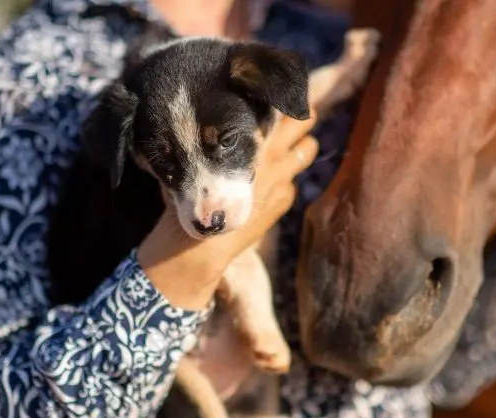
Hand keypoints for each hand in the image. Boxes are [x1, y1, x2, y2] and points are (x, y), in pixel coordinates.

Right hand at [137, 112, 318, 309]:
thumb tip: (205, 128)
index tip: (285, 94)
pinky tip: (271, 185)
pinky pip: (293, 182)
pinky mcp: (283, 200)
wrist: (200, 245)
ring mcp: (282, 178)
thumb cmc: (187, 198)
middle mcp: (271, 154)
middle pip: (304, 121)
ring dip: (303, 146)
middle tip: (298, 113)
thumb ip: (209, 143)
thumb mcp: (193, 162)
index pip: (281, 107)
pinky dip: (286, 180)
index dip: (286, 99)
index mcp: (249, 139)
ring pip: (308, 150)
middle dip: (302, 116)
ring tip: (293, 145)